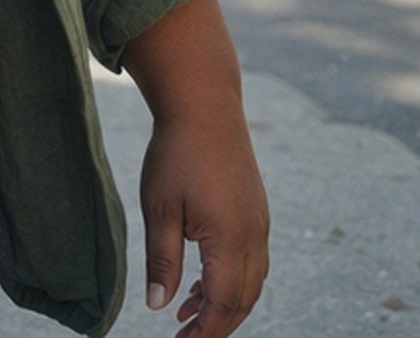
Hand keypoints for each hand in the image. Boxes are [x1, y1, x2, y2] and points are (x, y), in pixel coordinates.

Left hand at [139, 105, 269, 334]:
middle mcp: (254, 237)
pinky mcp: (257, 210)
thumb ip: (162, 261)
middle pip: (243, 301)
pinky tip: (203, 277)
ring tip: (188, 312)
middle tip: (185, 337)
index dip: (203, 332)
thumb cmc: (176, 154)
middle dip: (216, 325)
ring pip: (251, 282)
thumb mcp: (160, 209)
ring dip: (224, 303)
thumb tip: (159, 307)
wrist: (204, 105)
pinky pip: (252, 260)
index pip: (222, 305)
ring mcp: (260, 223)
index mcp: (231, 240)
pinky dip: (231, 279)